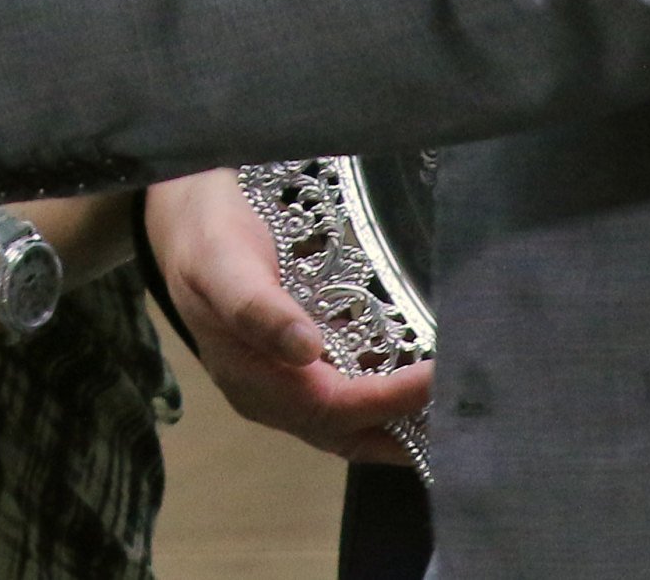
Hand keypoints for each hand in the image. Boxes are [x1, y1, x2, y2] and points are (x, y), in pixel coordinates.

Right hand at [146, 169, 430, 469]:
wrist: (182, 216)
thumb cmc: (206, 236)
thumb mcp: (221, 261)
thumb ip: (256, 306)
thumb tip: (306, 351)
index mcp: (249, 378)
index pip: (332, 408)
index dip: (388, 400)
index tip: (438, 378)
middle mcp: (269, 396)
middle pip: (348, 433)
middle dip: (406, 430)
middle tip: (467, 414)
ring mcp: (282, 387)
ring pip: (351, 427)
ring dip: (401, 426)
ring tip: (456, 412)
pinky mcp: (296, 371)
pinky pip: (348, 402)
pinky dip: (387, 403)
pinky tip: (421, 387)